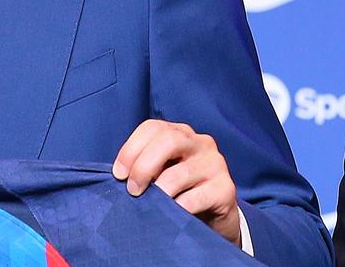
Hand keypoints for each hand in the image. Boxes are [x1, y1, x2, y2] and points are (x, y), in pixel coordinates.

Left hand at [113, 119, 241, 245]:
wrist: (214, 215)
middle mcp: (200, 142)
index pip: (152, 128)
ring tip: (151, 205)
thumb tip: (119, 174)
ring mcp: (216, 164)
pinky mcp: (226, 188)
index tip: (118, 174)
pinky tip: (172, 214)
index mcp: (180, 133)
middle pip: (168, 141)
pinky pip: (197, 197)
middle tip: (133, 190)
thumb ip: (143, 166)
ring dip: (159, 191)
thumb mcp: (160, 172)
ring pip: (180, 173)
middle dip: (143, 166)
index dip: (130, 149)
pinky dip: (179, 207)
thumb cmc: (179, 190)